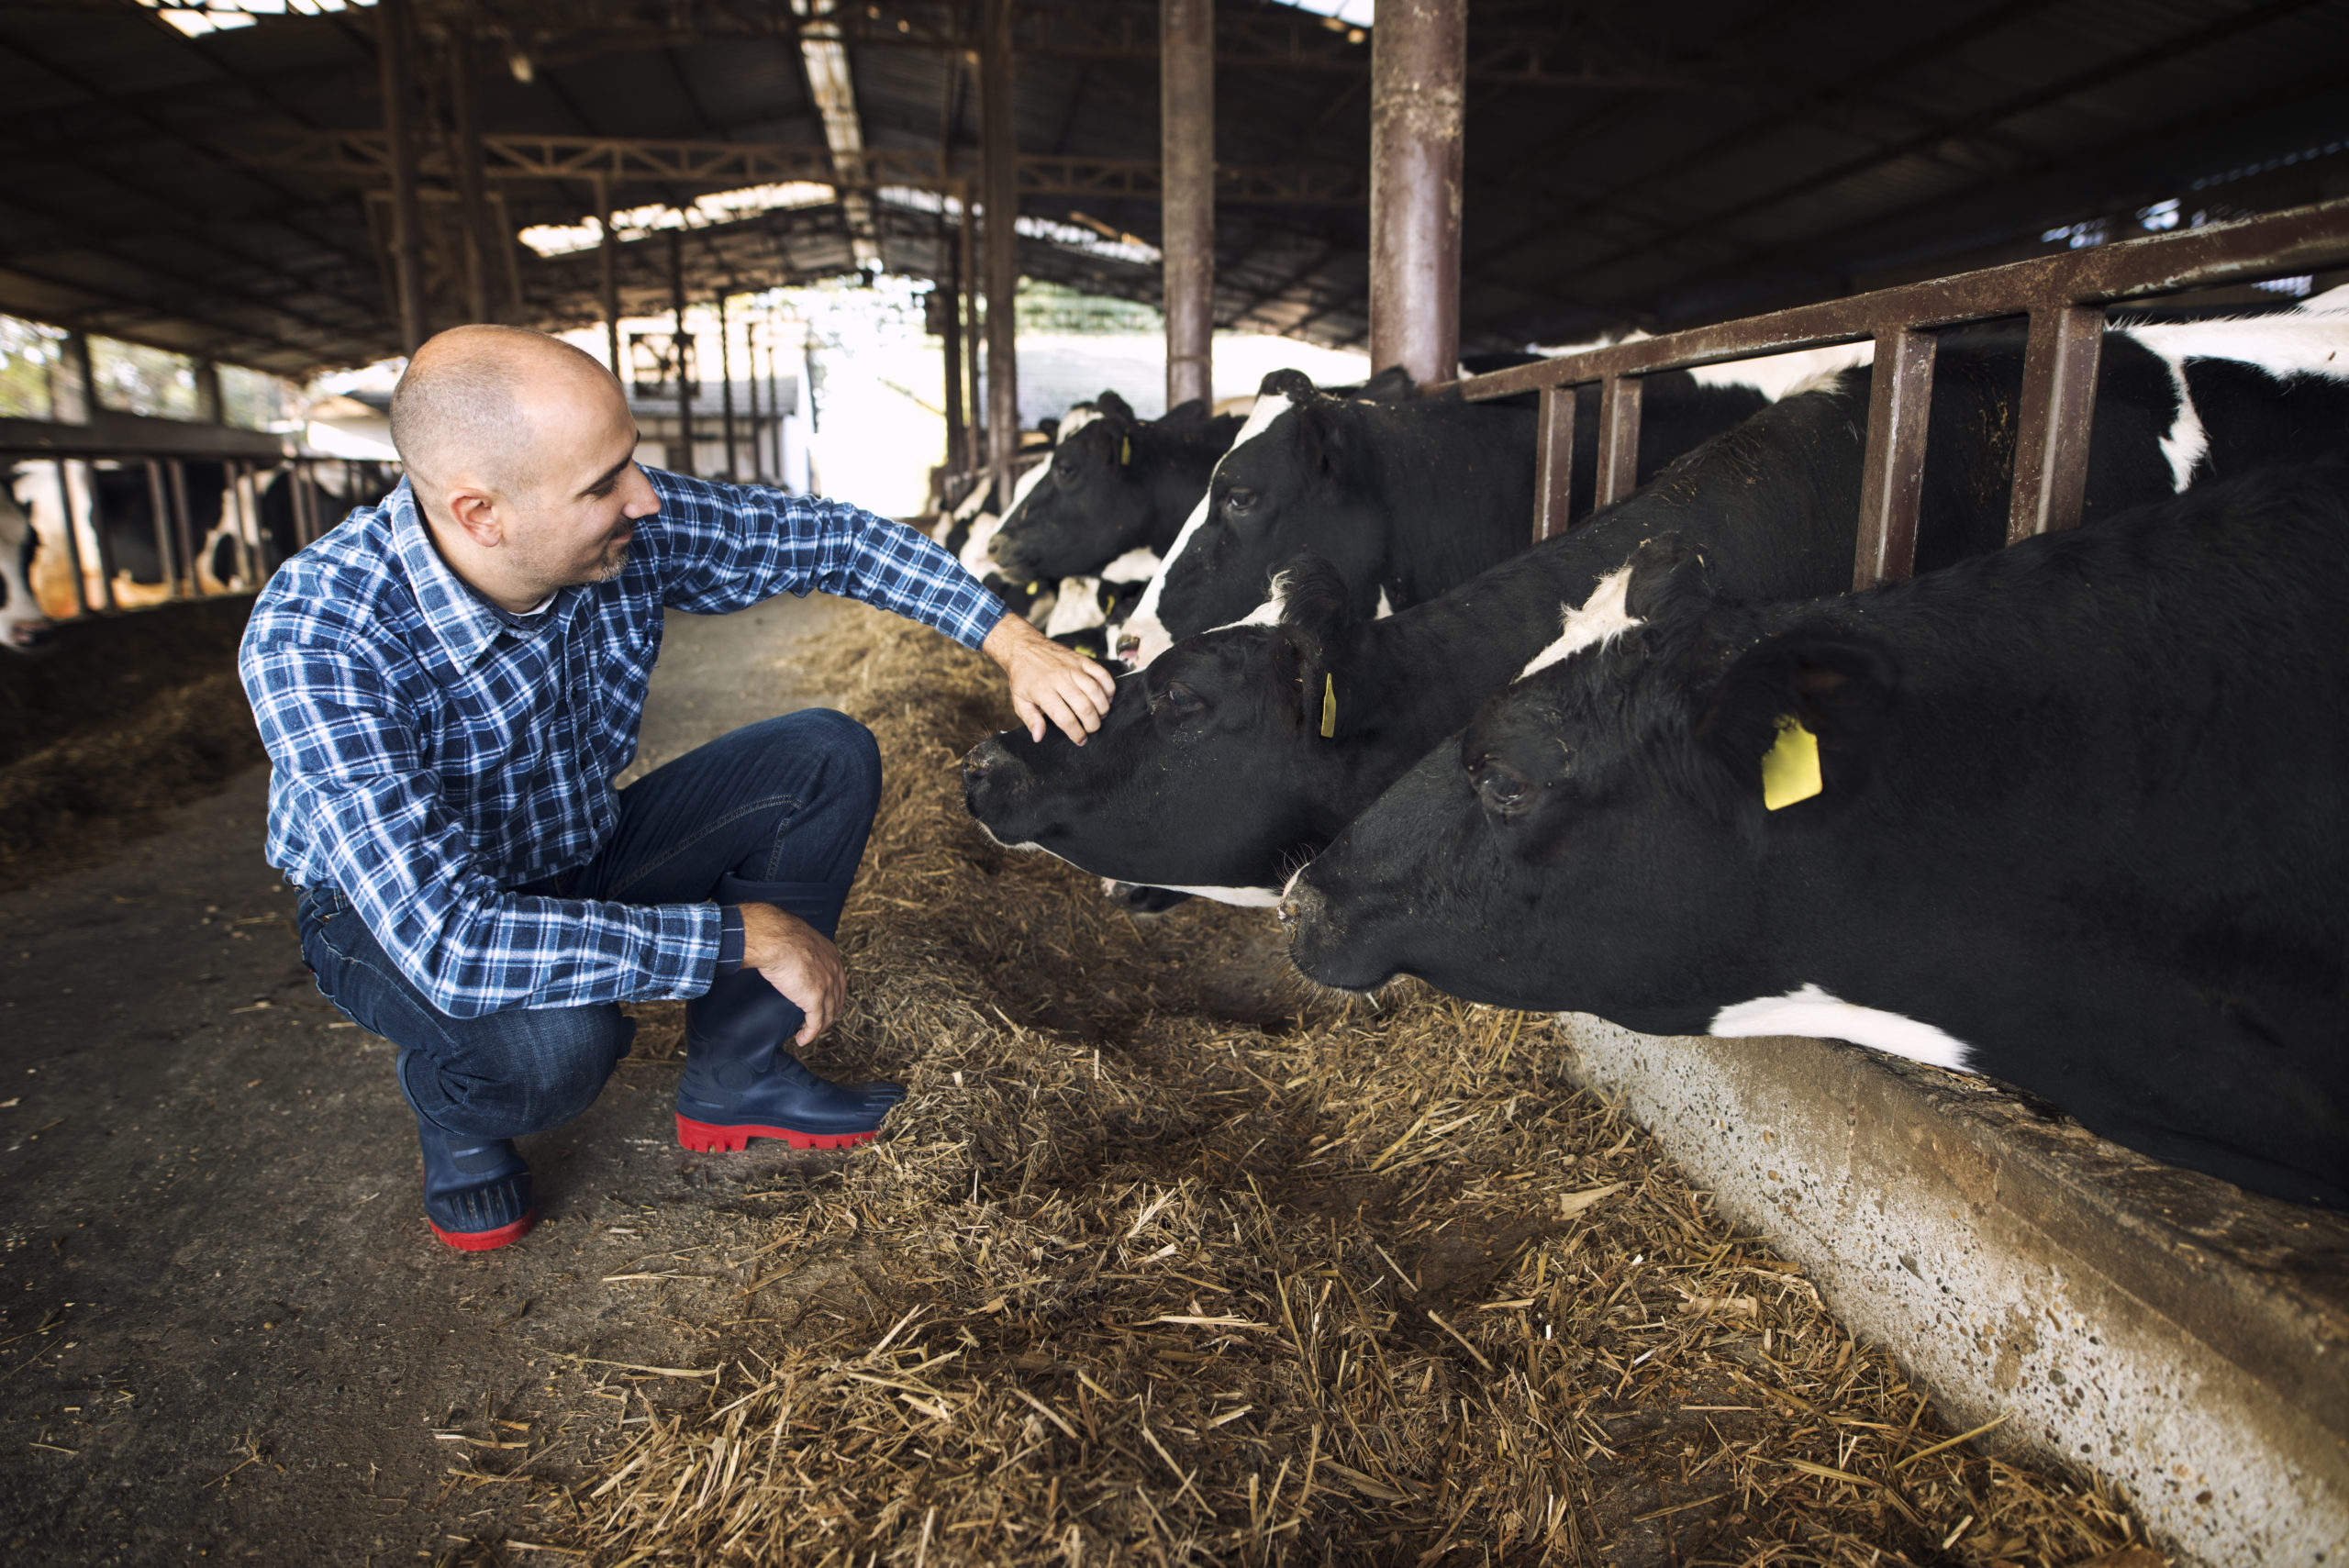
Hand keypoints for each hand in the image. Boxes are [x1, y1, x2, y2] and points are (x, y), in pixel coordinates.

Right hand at [738, 902, 844, 1046]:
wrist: (775, 940)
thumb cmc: (779, 936)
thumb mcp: (797, 940)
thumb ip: (799, 951)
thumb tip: (785, 953)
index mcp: (831, 955)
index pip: (839, 981)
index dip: (834, 995)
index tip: (827, 1003)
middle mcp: (834, 971)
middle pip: (836, 999)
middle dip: (829, 1013)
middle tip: (819, 1022)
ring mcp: (827, 987)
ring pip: (828, 1014)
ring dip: (818, 1027)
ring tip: (807, 1033)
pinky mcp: (815, 1000)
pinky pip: (815, 1023)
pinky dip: (809, 1034)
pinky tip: (802, 1039)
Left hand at [982, 613, 1117, 744]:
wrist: (1024, 647)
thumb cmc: (1022, 676)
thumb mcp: (1019, 700)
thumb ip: (1031, 719)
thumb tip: (1039, 737)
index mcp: (1042, 691)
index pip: (1065, 718)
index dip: (1076, 733)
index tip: (1080, 740)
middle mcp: (1059, 679)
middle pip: (1084, 707)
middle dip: (1092, 724)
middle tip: (1091, 729)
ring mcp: (1072, 668)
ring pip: (1096, 691)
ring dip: (1102, 708)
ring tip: (1100, 715)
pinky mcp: (1081, 659)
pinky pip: (1102, 674)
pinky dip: (1109, 687)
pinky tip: (1106, 697)